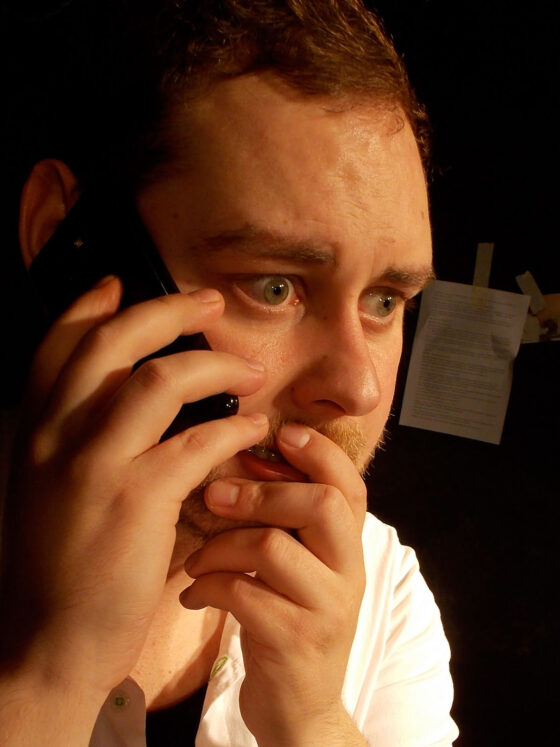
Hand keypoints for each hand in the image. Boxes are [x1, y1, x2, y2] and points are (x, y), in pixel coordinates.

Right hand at [1, 281, 267, 709]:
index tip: (126, 284)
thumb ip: (80, 439)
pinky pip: (198, 441)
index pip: (60, 344)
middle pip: (113, 343)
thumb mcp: (53, 489)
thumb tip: (129, 395)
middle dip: (167, 310)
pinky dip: (233, 428)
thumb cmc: (64, 564)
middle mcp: (56, 436)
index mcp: (36, 430)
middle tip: (209, 302)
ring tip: (251, 370)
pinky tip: (252, 430)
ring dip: (216, 366)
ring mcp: (94, 466)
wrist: (51, 641)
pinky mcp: (136, 500)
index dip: (93, 305)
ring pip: (161, 380)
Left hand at [181, 424, 367, 745]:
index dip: (319, 453)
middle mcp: (349, 572)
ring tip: (194, 561)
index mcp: (350, 547)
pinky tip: (191, 595)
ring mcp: (327, 608)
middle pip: (319, 503)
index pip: (350, 484)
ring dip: (219, 545)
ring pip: (272, 546)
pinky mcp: (295, 642)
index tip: (282, 434)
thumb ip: (290, 522)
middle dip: (260, 492)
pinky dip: (206, 586)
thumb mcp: (302, 569)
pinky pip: (241, 593)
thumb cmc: (289, 621)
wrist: (300, 708)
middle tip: (214, 495)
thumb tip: (245, 459)